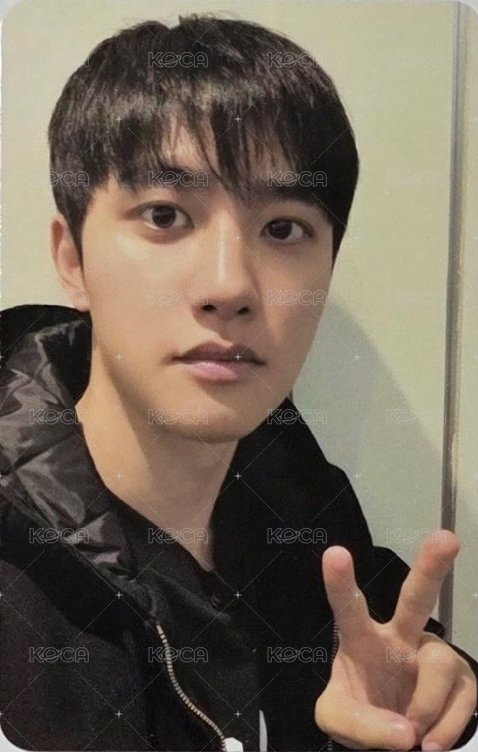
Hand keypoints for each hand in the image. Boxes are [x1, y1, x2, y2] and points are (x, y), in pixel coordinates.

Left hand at [314, 529, 476, 749]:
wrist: (391, 737)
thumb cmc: (358, 710)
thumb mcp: (336, 720)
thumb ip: (358, 724)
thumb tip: (407, 731)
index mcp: (362, 640)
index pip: (349, 608)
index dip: (340, 583)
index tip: (335, 552)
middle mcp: (401, 638)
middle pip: (416, 598)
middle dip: (431, 567)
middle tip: (446, 539)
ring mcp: (435, 655)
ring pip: (437, 667)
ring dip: (424, 709)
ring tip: (414, 735)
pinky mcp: (463, 680)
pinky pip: (461, 701)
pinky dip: (445, 730)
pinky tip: (432, 743)